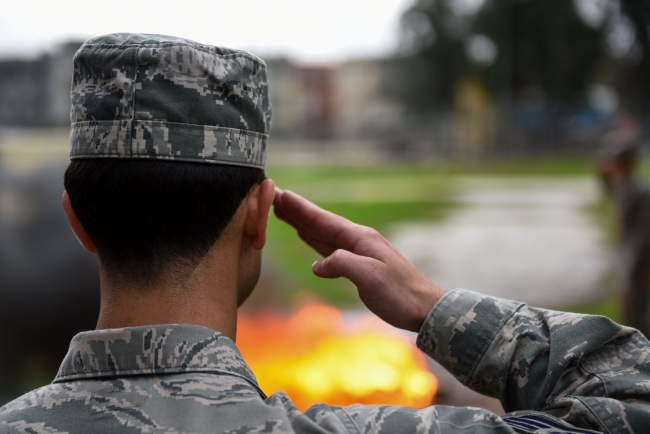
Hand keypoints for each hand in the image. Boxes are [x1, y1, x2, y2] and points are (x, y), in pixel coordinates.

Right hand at [273, 189, 445, 331]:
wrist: (422, 307)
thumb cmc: (399, 293)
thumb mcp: (369, 276)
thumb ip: (341, 264)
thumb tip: (318, 264)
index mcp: (360, 238)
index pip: (324, 220)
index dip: (300, 209)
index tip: (281, 194)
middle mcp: (358, 240)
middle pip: (320, 223)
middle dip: (296, 211)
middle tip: (273, 197)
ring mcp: (359, 252)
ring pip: (323, 234)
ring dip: (302, 223)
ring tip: (283, 213)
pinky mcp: (359, 265)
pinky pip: (329, 248)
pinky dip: (314, 240)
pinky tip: (306, 238)